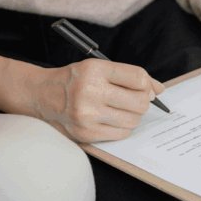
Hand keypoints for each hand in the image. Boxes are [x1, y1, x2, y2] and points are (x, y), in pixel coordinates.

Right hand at [27, 58, 165, 142]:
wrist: (41, 95)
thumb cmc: (73, 80)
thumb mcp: (97, 67)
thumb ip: (129, 76)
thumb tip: (159, 89)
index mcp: (94, 69)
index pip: (137, 77)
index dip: (147, 84)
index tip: (144, 87)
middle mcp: (90, 91)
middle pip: (139, 102)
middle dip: (142, 101)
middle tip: (134, 99)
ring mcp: (88, 115)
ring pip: (133, 120)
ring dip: (132, 115)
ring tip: (119, 109)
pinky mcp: (86, 133)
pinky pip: (121, 133)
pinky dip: (122, 127)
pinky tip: (110, 119)